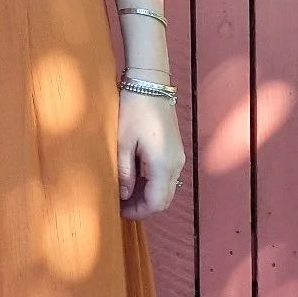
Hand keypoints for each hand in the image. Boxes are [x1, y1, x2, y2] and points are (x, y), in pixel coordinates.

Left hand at [116, 90, 184, 218]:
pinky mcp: (175, 150)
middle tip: (120, 204)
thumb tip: (124, 195)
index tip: (119, 211)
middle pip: (164, 199)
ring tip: (124, 191)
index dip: (138, 212)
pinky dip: (152, 182)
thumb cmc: (134, 110)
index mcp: (163, 165)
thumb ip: (125, 171)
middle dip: (143, 206)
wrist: (150, 84)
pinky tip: (134, 177)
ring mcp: (178, 157)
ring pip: (166, 188)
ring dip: (148, 194)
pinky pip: (166, 175)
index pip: (156, 202)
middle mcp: (176, 165)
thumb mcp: (123, 142)